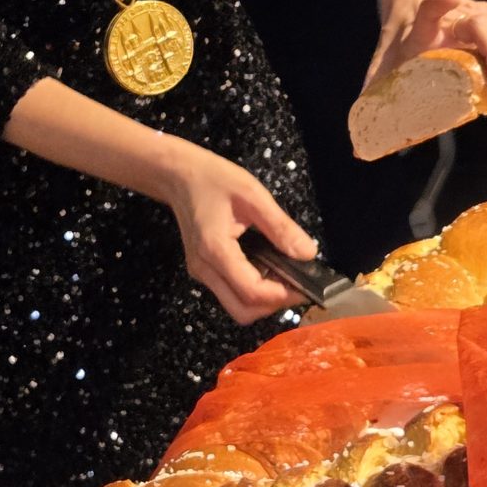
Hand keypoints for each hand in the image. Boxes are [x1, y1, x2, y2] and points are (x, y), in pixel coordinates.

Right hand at [157, 141, 317, 323]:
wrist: (178, 175)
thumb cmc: (213, 179)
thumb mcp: (253, 195)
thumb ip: (281, 227)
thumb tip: (308, 254)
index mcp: (215, 249)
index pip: (251, 291)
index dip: (282, 295)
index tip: (306, 286)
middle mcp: (204, 269)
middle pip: (243, 311)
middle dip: (273, 304)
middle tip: (296, 284)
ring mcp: (200, 272)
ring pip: (236, 306)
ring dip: (263, 300)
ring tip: (283, 275)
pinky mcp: (202, 270)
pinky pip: (230, 293)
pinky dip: (251, 290)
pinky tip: (266, 268)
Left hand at [365, 0, 486, 92]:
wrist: (411, 1)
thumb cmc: (400, 41)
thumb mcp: (384, 65)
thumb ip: (373, 100)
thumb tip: (357, 149)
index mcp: (425, 25)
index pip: (429, 13)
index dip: (437, 6)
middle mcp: (454, 17)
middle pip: (478, 27)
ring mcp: (474, 15)